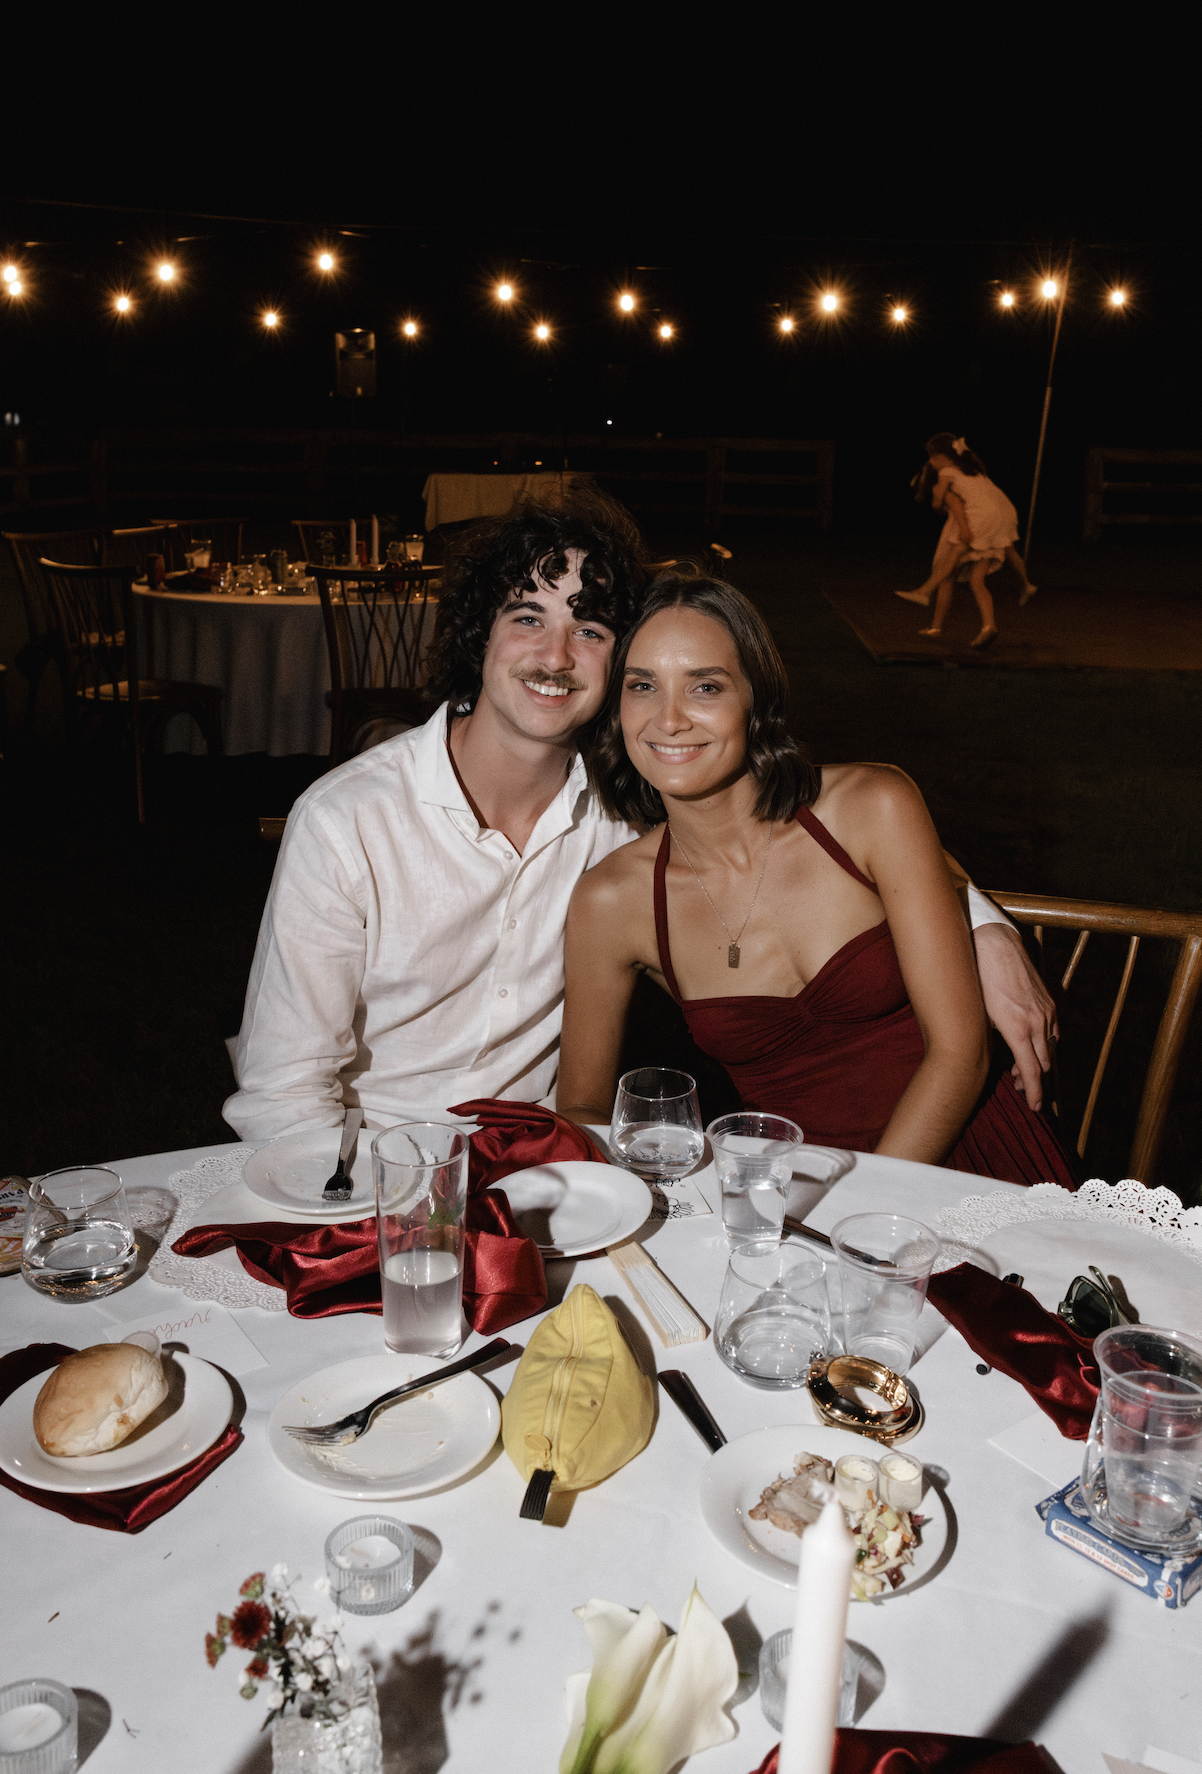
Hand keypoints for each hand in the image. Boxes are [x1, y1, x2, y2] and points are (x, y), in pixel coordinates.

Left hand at [973, 922, 1057, 1109]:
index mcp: (1017, 1030)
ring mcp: (1045, 1011)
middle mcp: (1037, 1022)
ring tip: (1021, 1069)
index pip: (1032, 1071)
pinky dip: (1045, 1043)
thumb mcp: (979, 1015)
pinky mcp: (1048, 1001)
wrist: (993, 944)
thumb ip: (992, 1039)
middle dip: (1033, 1080)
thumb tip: (991, 1059)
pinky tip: (1034, 1046)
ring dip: (1039, 1061)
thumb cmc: (979, 980)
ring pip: (1049, 1048)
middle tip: (1019, 1088)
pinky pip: (1053, 1030)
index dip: (1035, 1093)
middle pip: (1043, 1064)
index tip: (1036, 1107)